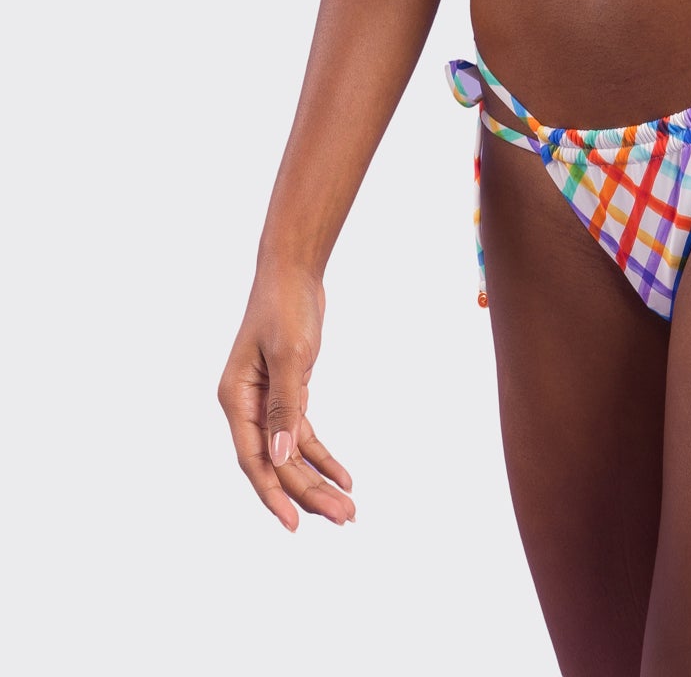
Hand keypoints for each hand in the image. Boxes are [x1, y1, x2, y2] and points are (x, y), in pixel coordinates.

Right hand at [218, 263, 355, 531]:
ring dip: (318, 480)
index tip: (296, 524)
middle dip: (308, 493)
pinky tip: (344, 476)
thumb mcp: (289, 355)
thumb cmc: (285, 307)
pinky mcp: (287, 395)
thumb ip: (285, 407)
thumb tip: (280, 459)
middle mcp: (247, 407)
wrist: (293, 272)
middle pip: (276, 464)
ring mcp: (266, 403)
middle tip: (345, 517)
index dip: (274, 495)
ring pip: (291, 455)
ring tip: (348, 509)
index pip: (254, 460)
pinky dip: (322, 456)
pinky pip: (303, 436)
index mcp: (236, 400)